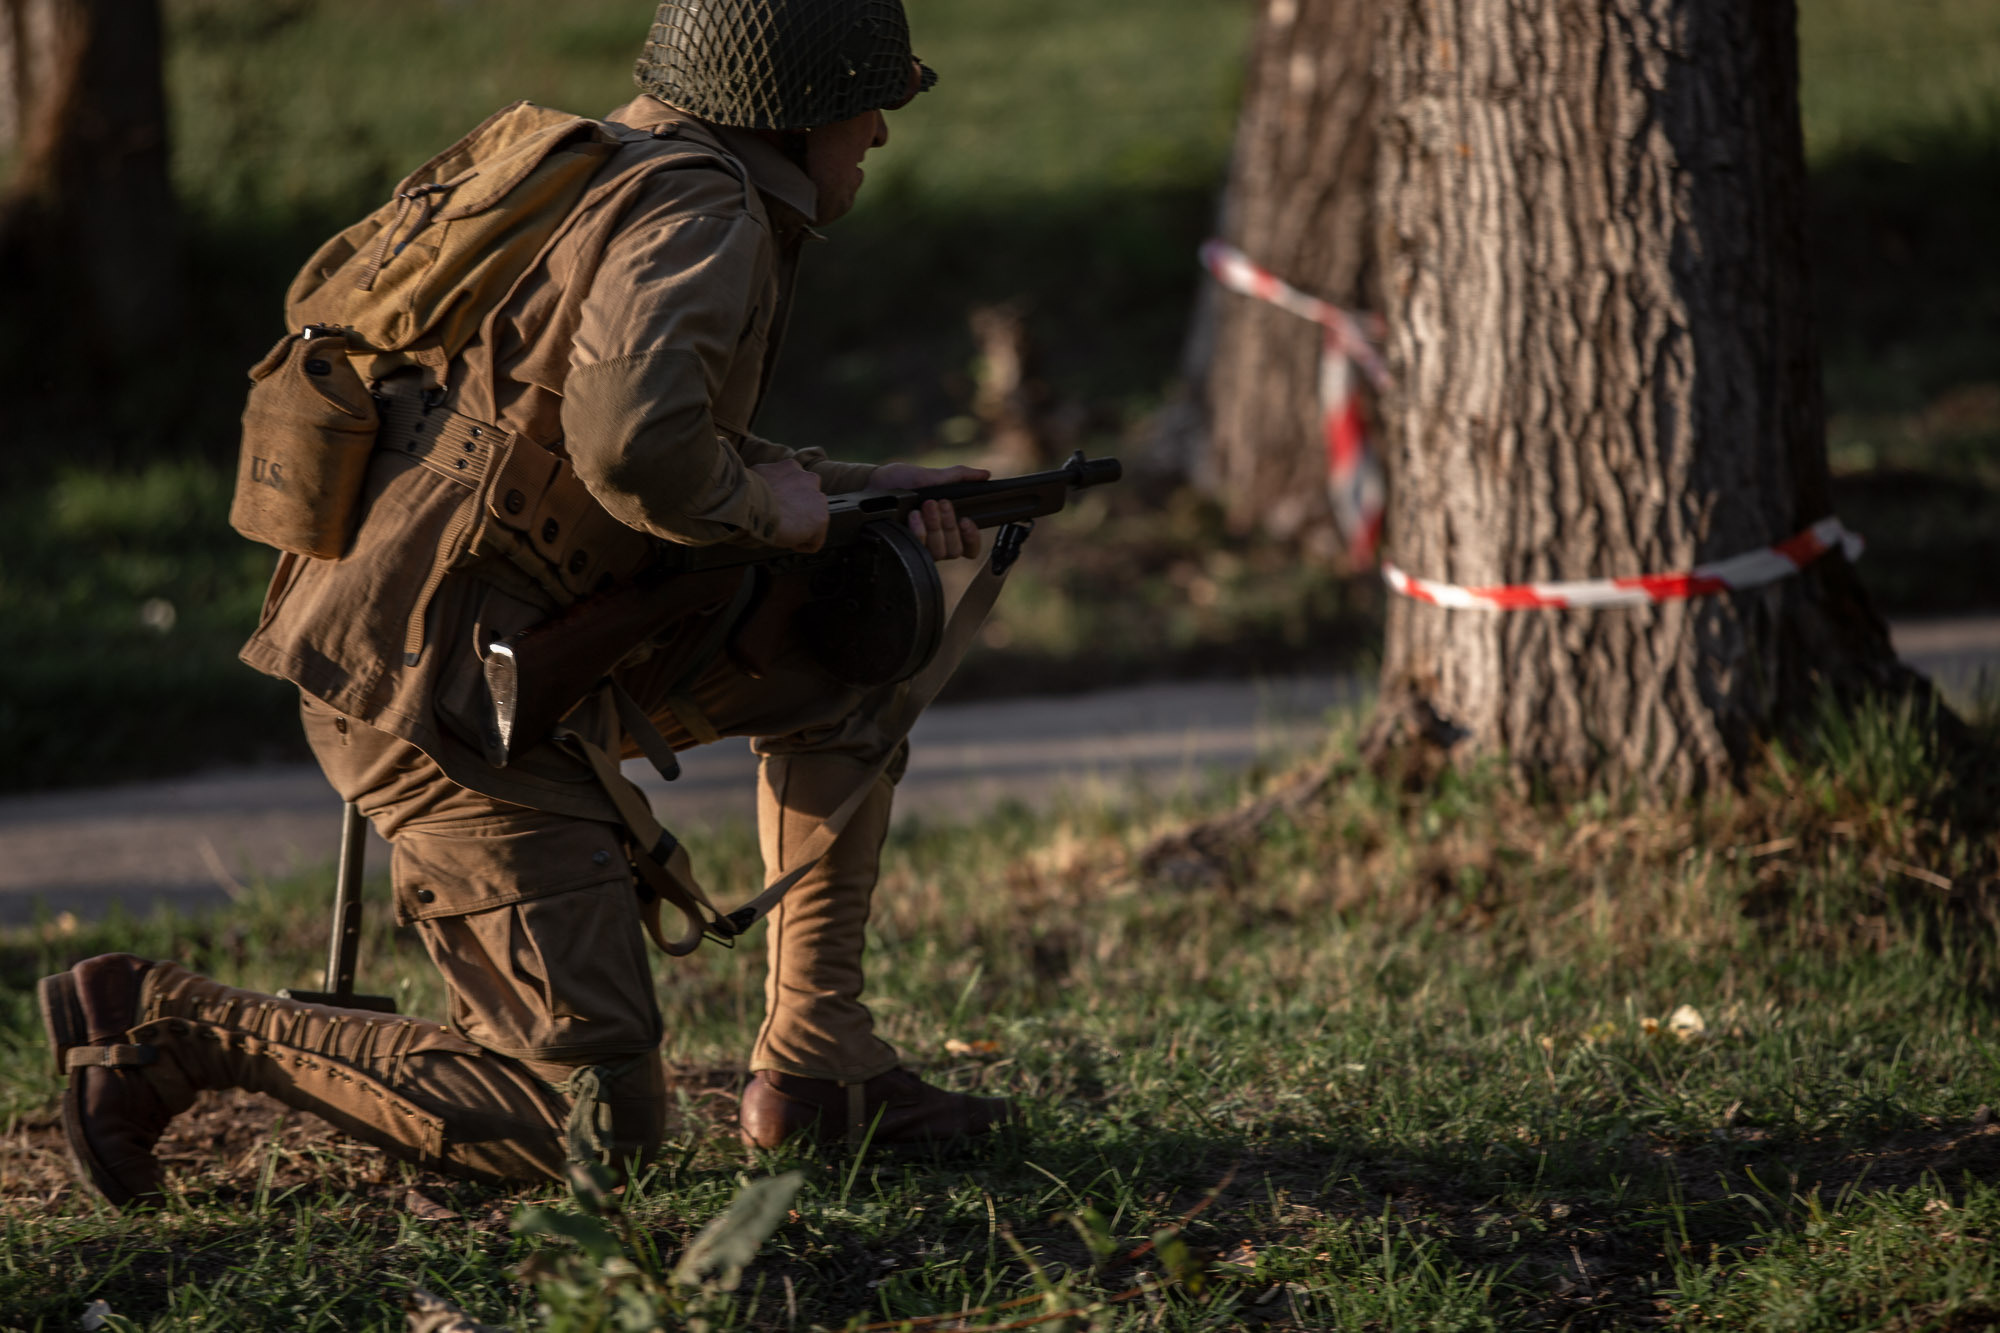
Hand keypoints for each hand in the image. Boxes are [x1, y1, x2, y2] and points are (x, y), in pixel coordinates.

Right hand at [753, 459, 827, 551]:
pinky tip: (787, 542)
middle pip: (808, 502)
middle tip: (779, 522)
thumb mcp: (756, 477)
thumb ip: (766, 481)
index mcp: (791, 467)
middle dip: (796, 512)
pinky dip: (802, 544)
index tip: (774, 510)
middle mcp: (809, 478)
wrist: (751, 504)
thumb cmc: (747, 494)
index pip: (796, 485)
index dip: (785, 501)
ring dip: (800, 528)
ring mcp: (818, 498)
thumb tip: (759, 488)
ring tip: (782, 532)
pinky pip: (815, 540)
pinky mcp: (821, 518)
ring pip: (813, 520)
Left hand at [871, 463, 989, 561]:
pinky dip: (919, 531)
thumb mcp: (933, 476)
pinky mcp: (903, 548)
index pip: (969, 548)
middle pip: (954, 550)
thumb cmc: (903, 481)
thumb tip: (985, 474)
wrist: (875, 484)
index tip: (966, 520)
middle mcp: (936, 541)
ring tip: (926, 506)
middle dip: (949, 525)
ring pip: (939, 552)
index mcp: (947, 527)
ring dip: (935, 527)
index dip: (972, 538)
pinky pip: (919, 549)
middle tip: (940, 503)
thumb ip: (960, 476)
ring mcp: (919, 547)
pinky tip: (914, 516)